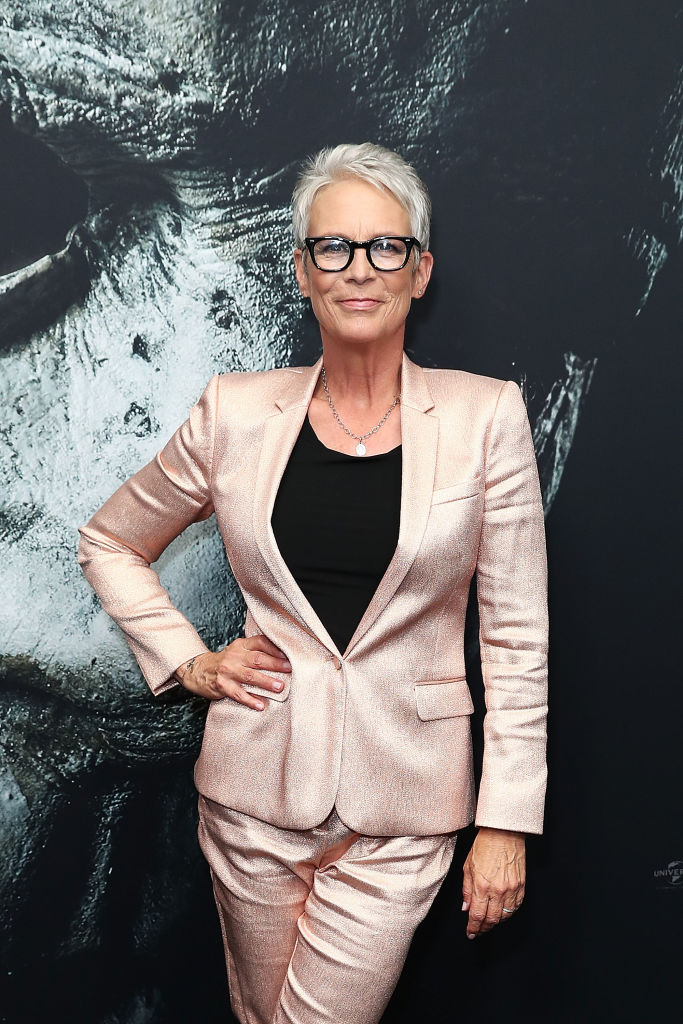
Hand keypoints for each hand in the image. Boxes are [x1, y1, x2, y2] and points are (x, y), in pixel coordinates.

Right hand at [174, 634, 290, 708]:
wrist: (198, 670)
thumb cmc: (226, 662)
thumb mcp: (238, 650)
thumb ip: (256, 651)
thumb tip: (283, 657)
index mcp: (241, 645)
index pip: (260, 642)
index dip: (275, 648)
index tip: (289, 655)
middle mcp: (234, 656)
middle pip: (258, 659)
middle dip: (275, 664)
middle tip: (290, 669)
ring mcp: (227, 671)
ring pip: (249, 676)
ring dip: (266, 682)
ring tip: (279, 687)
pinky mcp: (221, 685)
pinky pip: (238, 694)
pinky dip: (250, 700)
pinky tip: (260, 705)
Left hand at [461, 827, 525, 938]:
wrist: (504, 832)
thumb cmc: (484, 845)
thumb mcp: (468, 866)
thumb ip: (467, 890)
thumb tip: (466, 908)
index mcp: (482, 885)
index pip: (477, 915)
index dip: (473, 928)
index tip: (470, 933)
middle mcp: (498, 890)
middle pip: (492, 919)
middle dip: (484, 928)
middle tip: (478, 931)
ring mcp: (512, 889)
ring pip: (505, 916)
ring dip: (496, 923)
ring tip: (489, 923)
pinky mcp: (522, 886)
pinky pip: (516, 907)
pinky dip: (509, 914)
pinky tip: (502, 913)